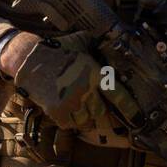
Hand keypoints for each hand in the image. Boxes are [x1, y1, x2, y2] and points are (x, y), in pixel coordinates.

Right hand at [11, 32, 136, 132]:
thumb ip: (96, 46)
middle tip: (90, 102)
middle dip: (97, 110)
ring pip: (86, 121)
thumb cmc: (56, 49)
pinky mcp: (57, 111)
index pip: (118, 96)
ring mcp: (70, 102)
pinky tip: (64, 108)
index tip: (138, 120)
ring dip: (83, 116)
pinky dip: (69, 120)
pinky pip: (70, 125)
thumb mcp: (80, 41)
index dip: (130, 110)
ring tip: (76, 105)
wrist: (28, 58)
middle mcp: (85, 90)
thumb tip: (111, 42)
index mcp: (95, 73)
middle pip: (101, 112)